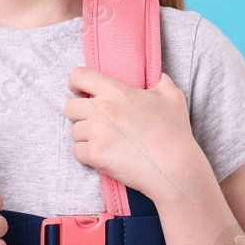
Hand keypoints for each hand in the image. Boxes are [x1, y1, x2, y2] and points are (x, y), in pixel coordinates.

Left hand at [62, 67, 202, 199]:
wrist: (175, 168)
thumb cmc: (175, 133)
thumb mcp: (173, 97)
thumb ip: (160, 81)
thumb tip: (155, 76)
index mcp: (118, 91)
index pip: (80, 76)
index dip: (76, 83)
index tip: (80, 91)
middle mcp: (103, 109)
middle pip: (70, 107)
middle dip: (80, 114)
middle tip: (97, 123)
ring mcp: (97, 133)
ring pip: (74, 131)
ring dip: (86, 136)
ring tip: (107, 142)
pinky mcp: (95, 155)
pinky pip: (77, 151)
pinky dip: (88, 155)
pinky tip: (105, 155)